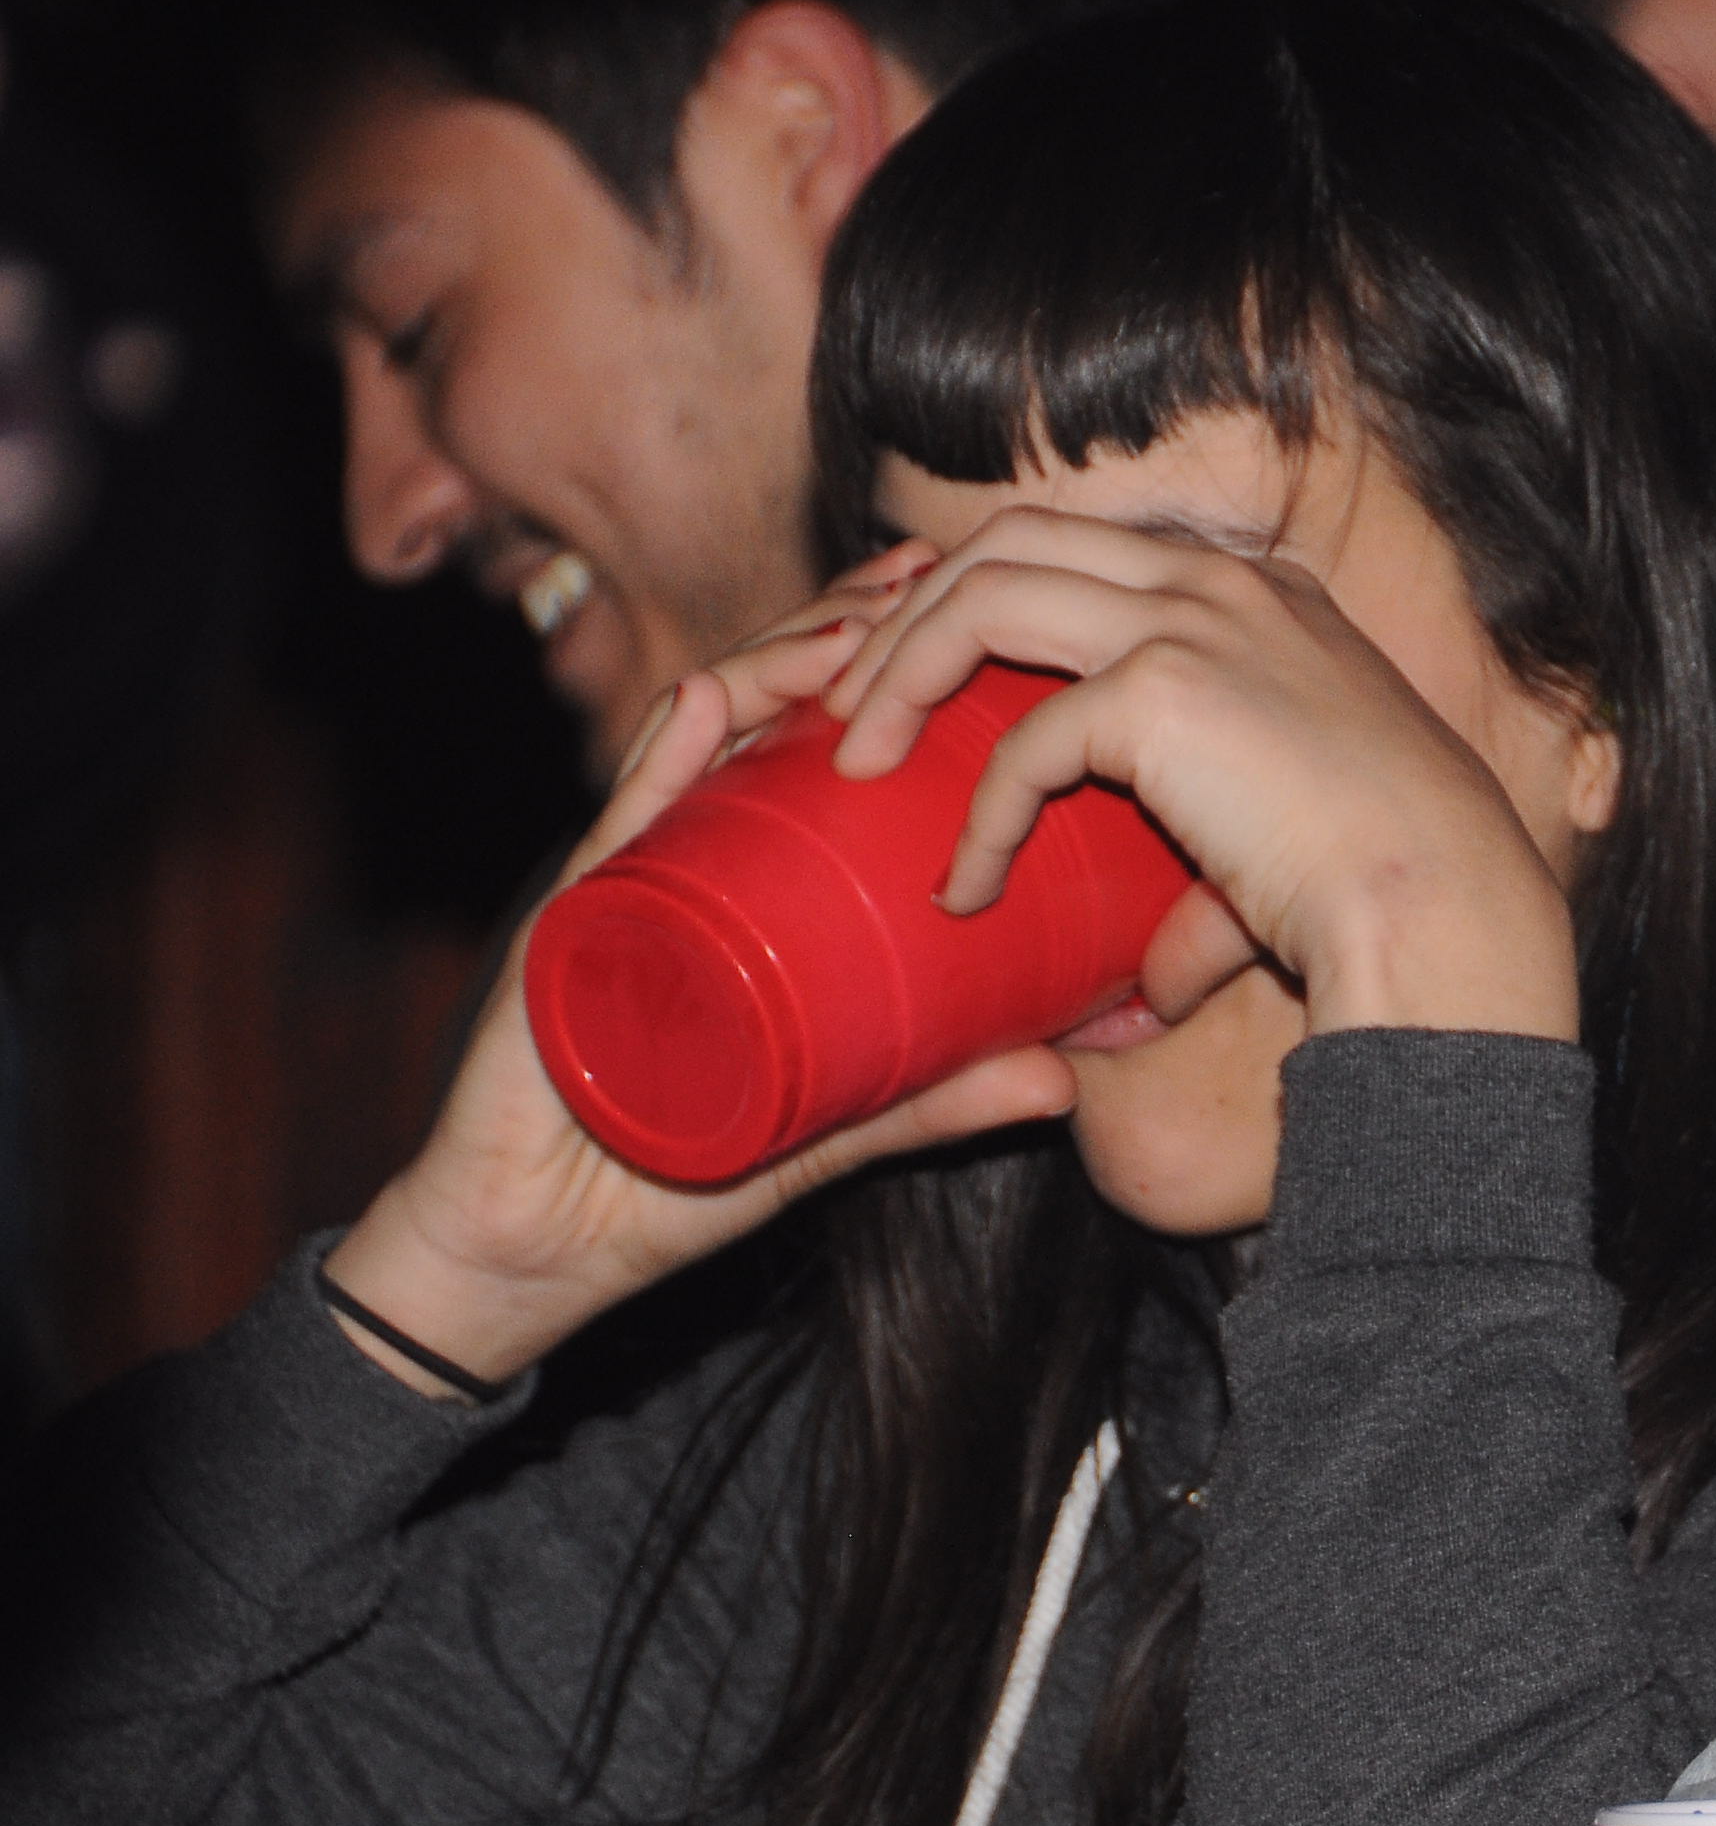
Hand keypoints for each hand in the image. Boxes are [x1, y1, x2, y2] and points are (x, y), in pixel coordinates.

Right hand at [325, 549, 1080, 1393]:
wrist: (537, 1250)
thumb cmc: (675, 1173)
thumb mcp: (830, 1129)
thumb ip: (937, 1099)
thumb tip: (1068, 1078)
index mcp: (750, 881)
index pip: (825, 744)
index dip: (896, 666)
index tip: (977, 611)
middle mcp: (688, 856)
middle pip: (769, 710)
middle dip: (848, 628)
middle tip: (928, 575)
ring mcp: (626, 877)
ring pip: (698, 740)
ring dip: (776, 666)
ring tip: (857, 623)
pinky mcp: (567, 924)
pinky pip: (613, 826)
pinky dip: (656, 763)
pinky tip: (701, 707)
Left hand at [821, 507, 1578, 1041]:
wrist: (1445, 903)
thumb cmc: (1391, 890)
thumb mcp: (1286, 840)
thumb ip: (1197, 891)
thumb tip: (1139, 990)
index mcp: (1259, 594)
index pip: (1086, 546)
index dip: (985, 598)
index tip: (930, 678)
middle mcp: (1223, 583)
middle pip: (1010, 537)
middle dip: (911, 610)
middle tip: (855, 707)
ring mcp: (1195, 621)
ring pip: (982, 590)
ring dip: (899, 669)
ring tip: (858, 758)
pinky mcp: (1164, 690)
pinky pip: (1023, 741)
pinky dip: (978, 817)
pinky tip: (966, 888)